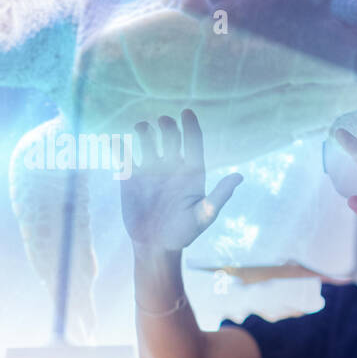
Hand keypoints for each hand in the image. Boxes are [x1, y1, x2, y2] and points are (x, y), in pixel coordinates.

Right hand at [121, 109, 241, 251]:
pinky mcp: (130, 178)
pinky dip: (119, 146)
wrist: (156, 245)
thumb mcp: (204, 216)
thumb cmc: (184, 233)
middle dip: (168, 125)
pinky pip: (124, 156)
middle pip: (171, 136)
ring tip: (143, 129)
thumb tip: (240, 176)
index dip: (191, 125)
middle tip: (163, 122)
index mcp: (191, 171)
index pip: (193, 141)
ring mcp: (150, 170)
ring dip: (145, 130)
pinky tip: (116, 142)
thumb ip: (219, 196)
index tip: (187, 112)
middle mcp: (171, 166)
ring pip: (147, 140)